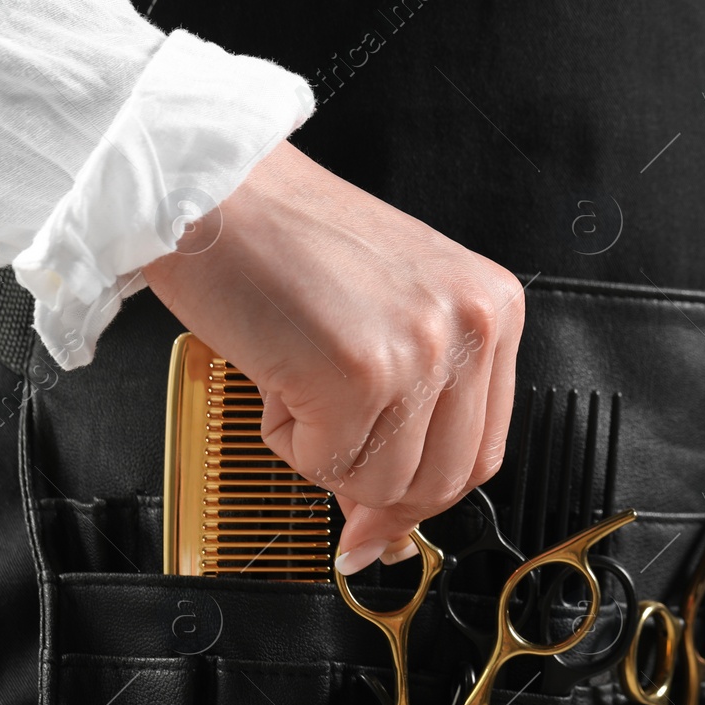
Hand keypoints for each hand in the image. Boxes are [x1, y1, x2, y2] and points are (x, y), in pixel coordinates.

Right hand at [143, 141, 524, 574]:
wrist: (211, 186)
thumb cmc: (284, 238)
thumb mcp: (387, 314)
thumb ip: (412, 406)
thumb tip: (386, 518)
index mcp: (493, 308)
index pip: (482, 447)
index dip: (426, 493)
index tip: (386, 515)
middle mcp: (472, 326)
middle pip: (444, 479)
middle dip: (378, 493)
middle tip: (328, 461)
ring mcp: (422, 350)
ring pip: (385, 481)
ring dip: (325, 456)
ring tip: (297, 386)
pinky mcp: (359, 372)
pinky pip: (326, 463)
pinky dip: (287, 438)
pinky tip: (277, 377)